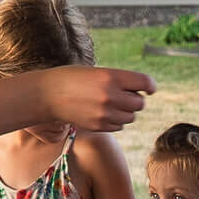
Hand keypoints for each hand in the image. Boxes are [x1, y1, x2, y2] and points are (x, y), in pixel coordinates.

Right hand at [41, 66, 155, 133]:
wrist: (48, 94)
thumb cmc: (73, 79)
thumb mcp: (97, 72)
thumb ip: (119, 81)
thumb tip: (141, 93)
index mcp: (111, 77)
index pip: (145, 82)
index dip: (150, 86)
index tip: (149, 88)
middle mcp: (110, 95)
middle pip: (140, 103)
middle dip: (136, 99)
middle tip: (125, 95)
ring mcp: (104, 113)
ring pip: (131, 117)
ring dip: (126, 111)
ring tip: (112, 104)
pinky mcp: (99, 126)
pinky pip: (119, 126)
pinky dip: (116, 121)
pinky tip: (104, 113)